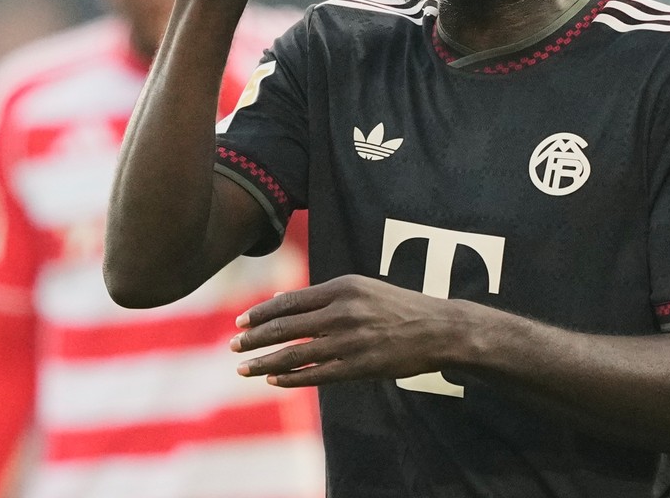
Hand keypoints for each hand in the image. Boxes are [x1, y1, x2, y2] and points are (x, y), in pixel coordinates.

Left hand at [231, 275, 458, 386]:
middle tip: (232, 345)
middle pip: (286, 326)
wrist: (437, 329)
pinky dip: (290, 379)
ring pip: (295, 354)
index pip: (290, 300)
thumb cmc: (398, 307)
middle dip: (254, 338)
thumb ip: (324, 296)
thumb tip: (283, 302)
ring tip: (243, 368)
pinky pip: (315, 375)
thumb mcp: (362, 288)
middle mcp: (343, 312)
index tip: (240, 322)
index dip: (261, 312)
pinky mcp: (358, 367)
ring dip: (264, 362)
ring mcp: (350, 341)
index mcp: (343, 287)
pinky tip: (273, 381)